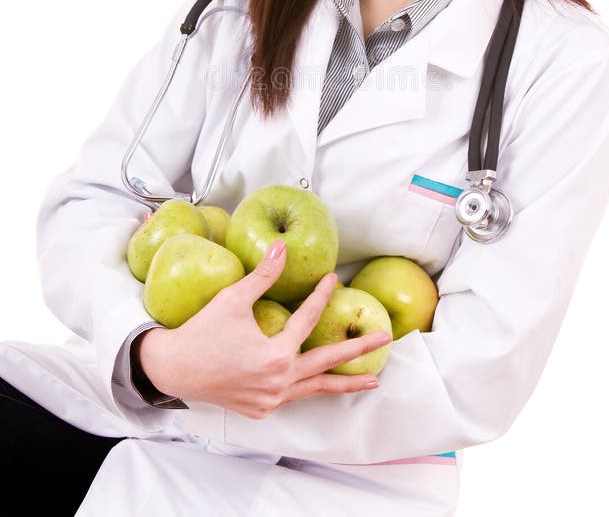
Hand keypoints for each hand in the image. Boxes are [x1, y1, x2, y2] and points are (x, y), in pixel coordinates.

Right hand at [138, 240, 391, 418]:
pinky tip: (318, 382)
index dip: (321, 297)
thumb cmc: (202, 332)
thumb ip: (263, 276)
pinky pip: (291, 396)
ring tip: (371, 381)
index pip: (307, 320)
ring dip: (344, 383)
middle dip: (358, 350)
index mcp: (276, 355)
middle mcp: (278, 381)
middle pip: (328, 363)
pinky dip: (308, 388)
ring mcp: (271, 399)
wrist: (173, 369)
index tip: (334, 281)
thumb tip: (281, 249)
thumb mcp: (233, 300)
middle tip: (385, 339)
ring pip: (315, 389)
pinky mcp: (261, 408)